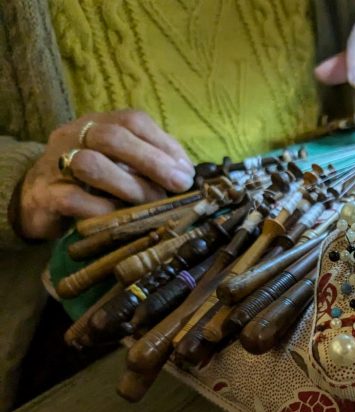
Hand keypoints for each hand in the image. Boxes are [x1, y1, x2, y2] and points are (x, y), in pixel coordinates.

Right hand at [18, 110, 194, 239]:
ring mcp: (56, 163)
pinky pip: (74, 199)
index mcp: (98, 123)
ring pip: (91, 164)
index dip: (164, 144)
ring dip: (130, 185)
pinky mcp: (45, 195)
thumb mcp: (121, 164)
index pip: (133, 120)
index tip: (187, 171)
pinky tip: (122, 217)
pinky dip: (104, 209)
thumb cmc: (91, 182)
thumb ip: (149, 162)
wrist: (36, 200)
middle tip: (179, 185)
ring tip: (153, 202)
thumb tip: (186, 173)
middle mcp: (74, 135)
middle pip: (113, 137)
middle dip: (153, 161)